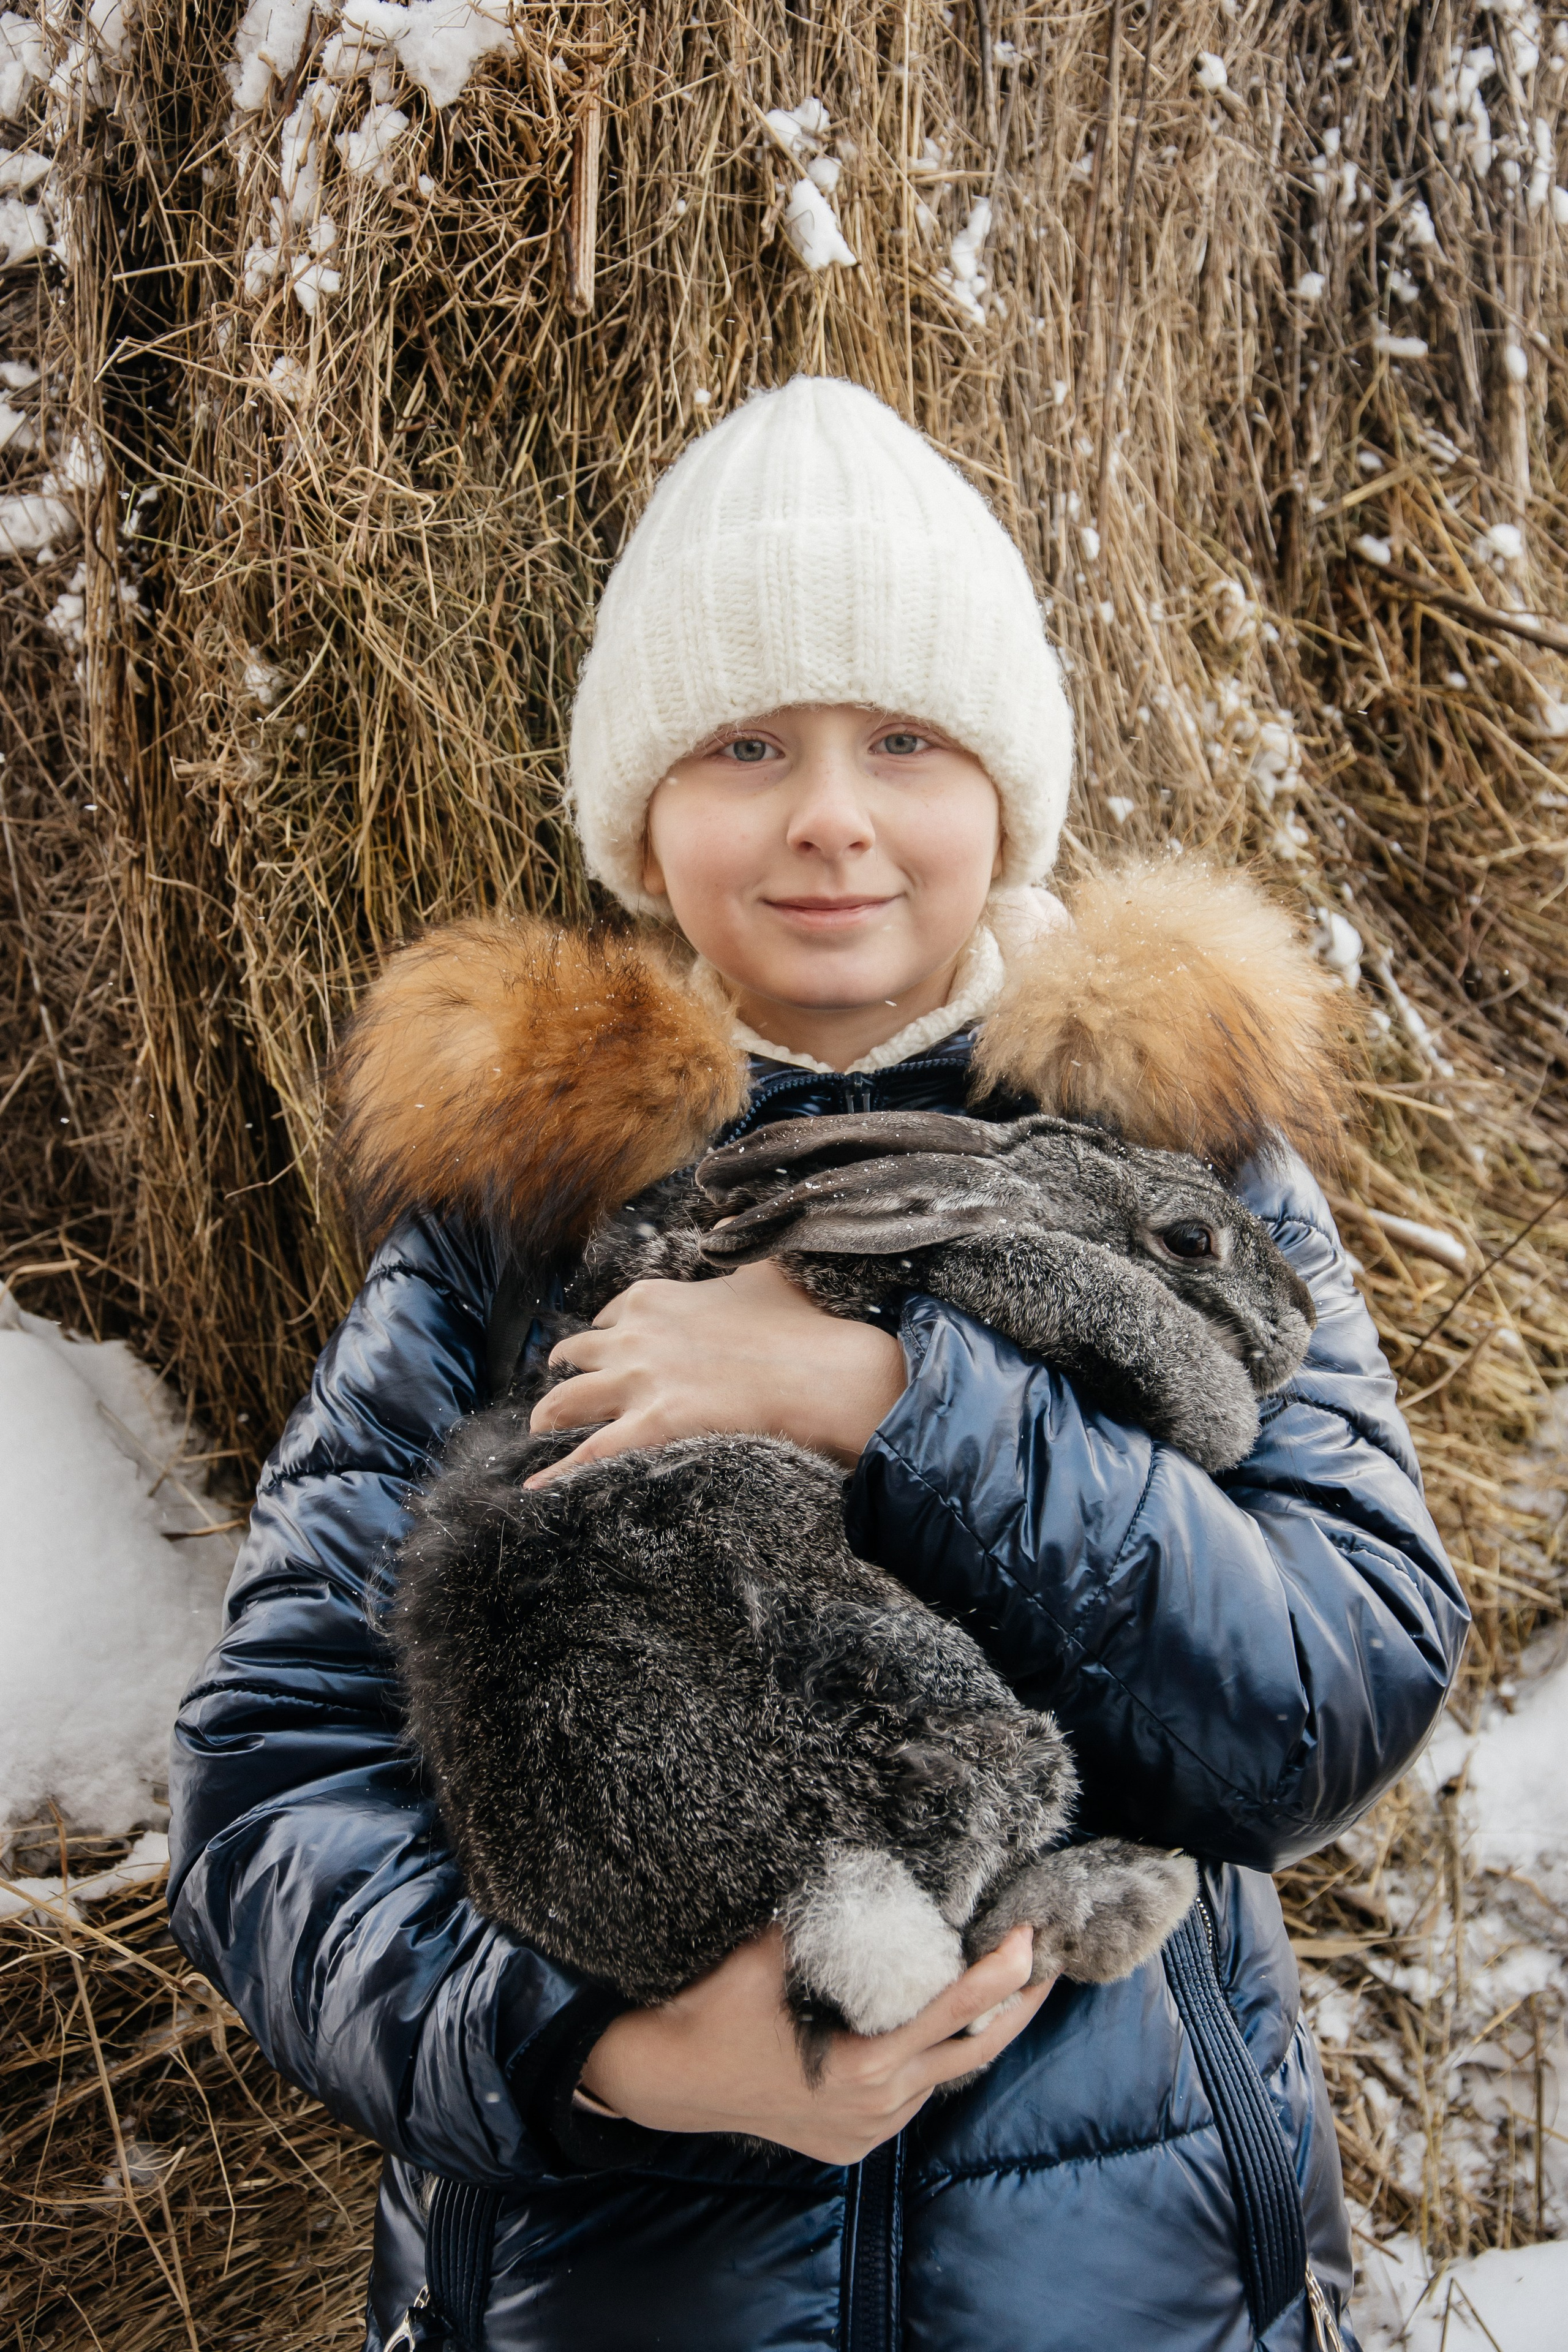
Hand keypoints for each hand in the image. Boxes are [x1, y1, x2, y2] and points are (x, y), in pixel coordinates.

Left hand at [525, 1258, 905, 1487]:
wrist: (821, 1372)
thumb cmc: (797, 1322)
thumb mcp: (762, 1266)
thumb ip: (738, 1239)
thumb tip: (728, 1214)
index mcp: (652, 1297)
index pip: (608, 1315)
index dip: (604, 1335)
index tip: (604, 1347)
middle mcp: (633, 1336)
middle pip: (575, 1354)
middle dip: (565, 1370)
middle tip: (561, 1386)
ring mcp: (638, 1382)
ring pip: (565, 1401)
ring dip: (548, 1417)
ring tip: (540, 1431)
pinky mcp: (651, 1426)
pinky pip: (588, 1454)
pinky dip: (556, 1474)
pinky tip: (533, 1489)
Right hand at [577, 1923, 1052, 2162]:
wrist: (667, 2083)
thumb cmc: (714, 2009)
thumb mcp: (763, 1954)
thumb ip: (816, 1916)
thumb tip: (861, 1858)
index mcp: (861, 2065)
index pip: (954, 2013)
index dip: (999, 1973)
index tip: (1030, 1934)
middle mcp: (876, 2106)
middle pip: (974, 2052)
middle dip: (1019, 2004)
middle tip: (1053, 1957)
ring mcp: (868, 2130)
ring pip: (947, 2077)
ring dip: (981, 2030)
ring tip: (1013, 1982)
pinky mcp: (855, 2142)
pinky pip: (914, 2095)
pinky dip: (938, 2057)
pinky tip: (948, 2024)